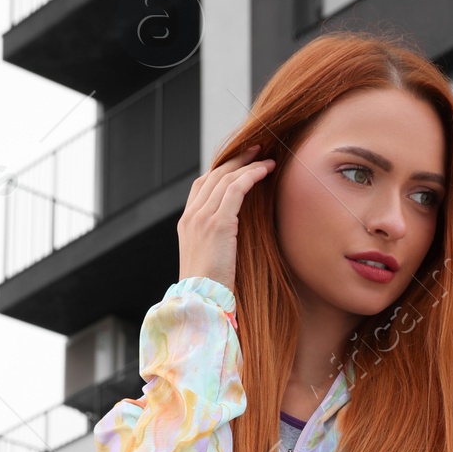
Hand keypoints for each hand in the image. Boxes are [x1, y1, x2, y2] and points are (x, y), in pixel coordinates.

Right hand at [176, 146, 275, 290]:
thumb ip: (218, 241)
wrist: (201, 301)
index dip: (221, 170)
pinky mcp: (217, 222)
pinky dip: (251, 175)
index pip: (202, 185)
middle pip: (214, 175)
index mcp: (187, 223)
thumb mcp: (211, 259)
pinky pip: (236, 188)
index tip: (239, 163)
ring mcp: (202, 217)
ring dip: (248, 163)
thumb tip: (236, 235)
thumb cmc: (211, 288)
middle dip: (236, 159)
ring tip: (265, 157)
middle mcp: (191, 216)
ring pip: (226, 177)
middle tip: (255, 150)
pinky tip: (265, 171)